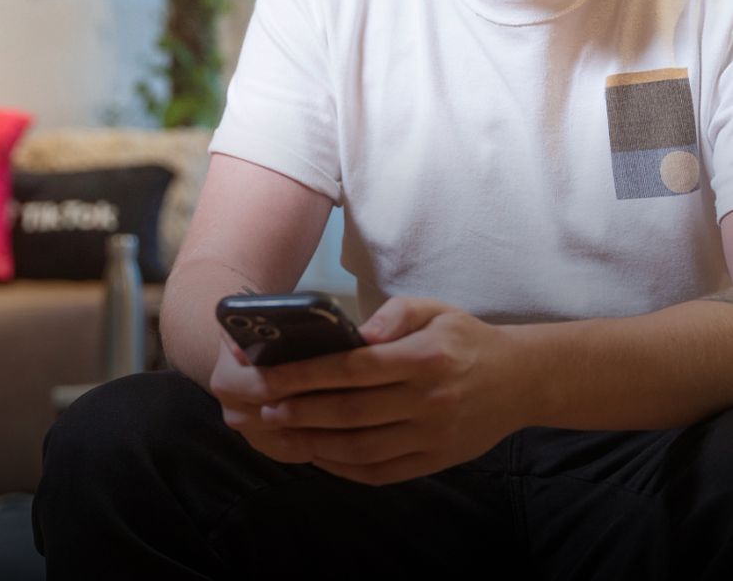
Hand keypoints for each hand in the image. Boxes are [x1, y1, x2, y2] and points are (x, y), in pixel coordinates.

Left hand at [210, 297, 529, 483]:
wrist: (519, 381)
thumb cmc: (466, 339)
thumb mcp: (435, 309)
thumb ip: (395, 315)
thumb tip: (357, 332)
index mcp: (425, 357)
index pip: (354, 368)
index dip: (307, 374)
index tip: (268, 375)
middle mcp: (428, 401)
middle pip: (350, 411)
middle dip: (299, 410)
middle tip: (262, 408)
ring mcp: (432, 437)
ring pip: (361, 448)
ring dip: (314, 442)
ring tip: (281, 432)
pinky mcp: (434, 462)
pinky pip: (381, 472)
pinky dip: (344, 468)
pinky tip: (319, 454)